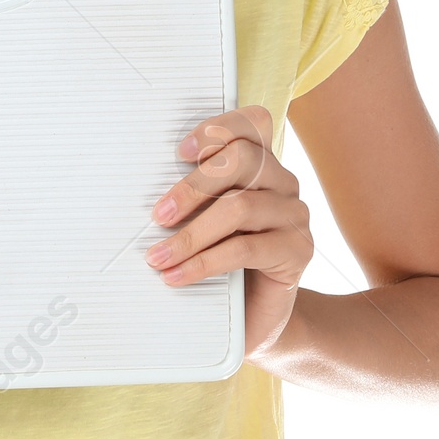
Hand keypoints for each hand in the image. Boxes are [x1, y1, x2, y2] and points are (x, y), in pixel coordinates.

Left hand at [142, 104, 310, 358]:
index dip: (217, 130)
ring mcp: (295, 216)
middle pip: (244, 159)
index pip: (251, 122)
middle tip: (159, 215)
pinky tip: (177, 275)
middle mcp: (283, 183)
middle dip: (194, 186)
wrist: (256, 315)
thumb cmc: (222, 260)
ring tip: (157, 257)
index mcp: (261, 163)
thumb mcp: (203, 220)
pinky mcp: (298, 252)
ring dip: (191, 234)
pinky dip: (204, 262)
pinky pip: (246, 249)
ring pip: (241, 207)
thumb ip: (190, 197)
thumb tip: (139, 189)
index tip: (179, 153)